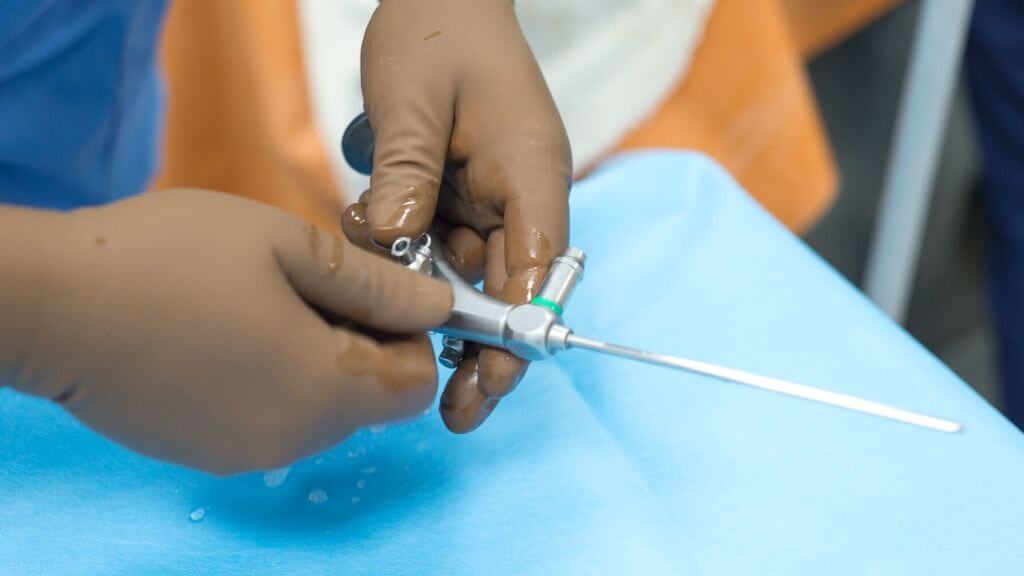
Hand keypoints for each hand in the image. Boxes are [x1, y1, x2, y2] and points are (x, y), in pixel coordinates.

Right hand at [1, 190, 451, 474]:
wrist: (51, 304)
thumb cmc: (171, 260)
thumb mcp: (288, 248)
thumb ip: (374, 285)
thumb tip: (437, 306)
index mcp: (325, 389)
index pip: (415, 387)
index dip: (410, 336)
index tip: (377, 290)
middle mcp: (293, 438)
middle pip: (368, 401)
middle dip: (362, 344)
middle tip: (312, 282)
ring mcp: (244, 452)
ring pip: (318, 410)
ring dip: (314, 360)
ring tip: (262, 299)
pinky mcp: (203, 452)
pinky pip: (269, 420)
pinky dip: (269, 381)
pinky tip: (225, 331)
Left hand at [342, 0, 571, 432]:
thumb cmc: (436, 32)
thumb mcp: (411, 100)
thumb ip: (406, 176)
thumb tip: (397, 247)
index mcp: (530, 171)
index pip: (540, 264)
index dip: (520, 326)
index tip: (491, 377)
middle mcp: (519, 193)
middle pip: (513, 288)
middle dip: (484, 348)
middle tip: (457, 410)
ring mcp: (489, 196)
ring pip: (469, 276)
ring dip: (431, 305)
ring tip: (390, 334)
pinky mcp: (457, 196)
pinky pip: (436, 248)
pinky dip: (407, 265)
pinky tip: (374, 263)